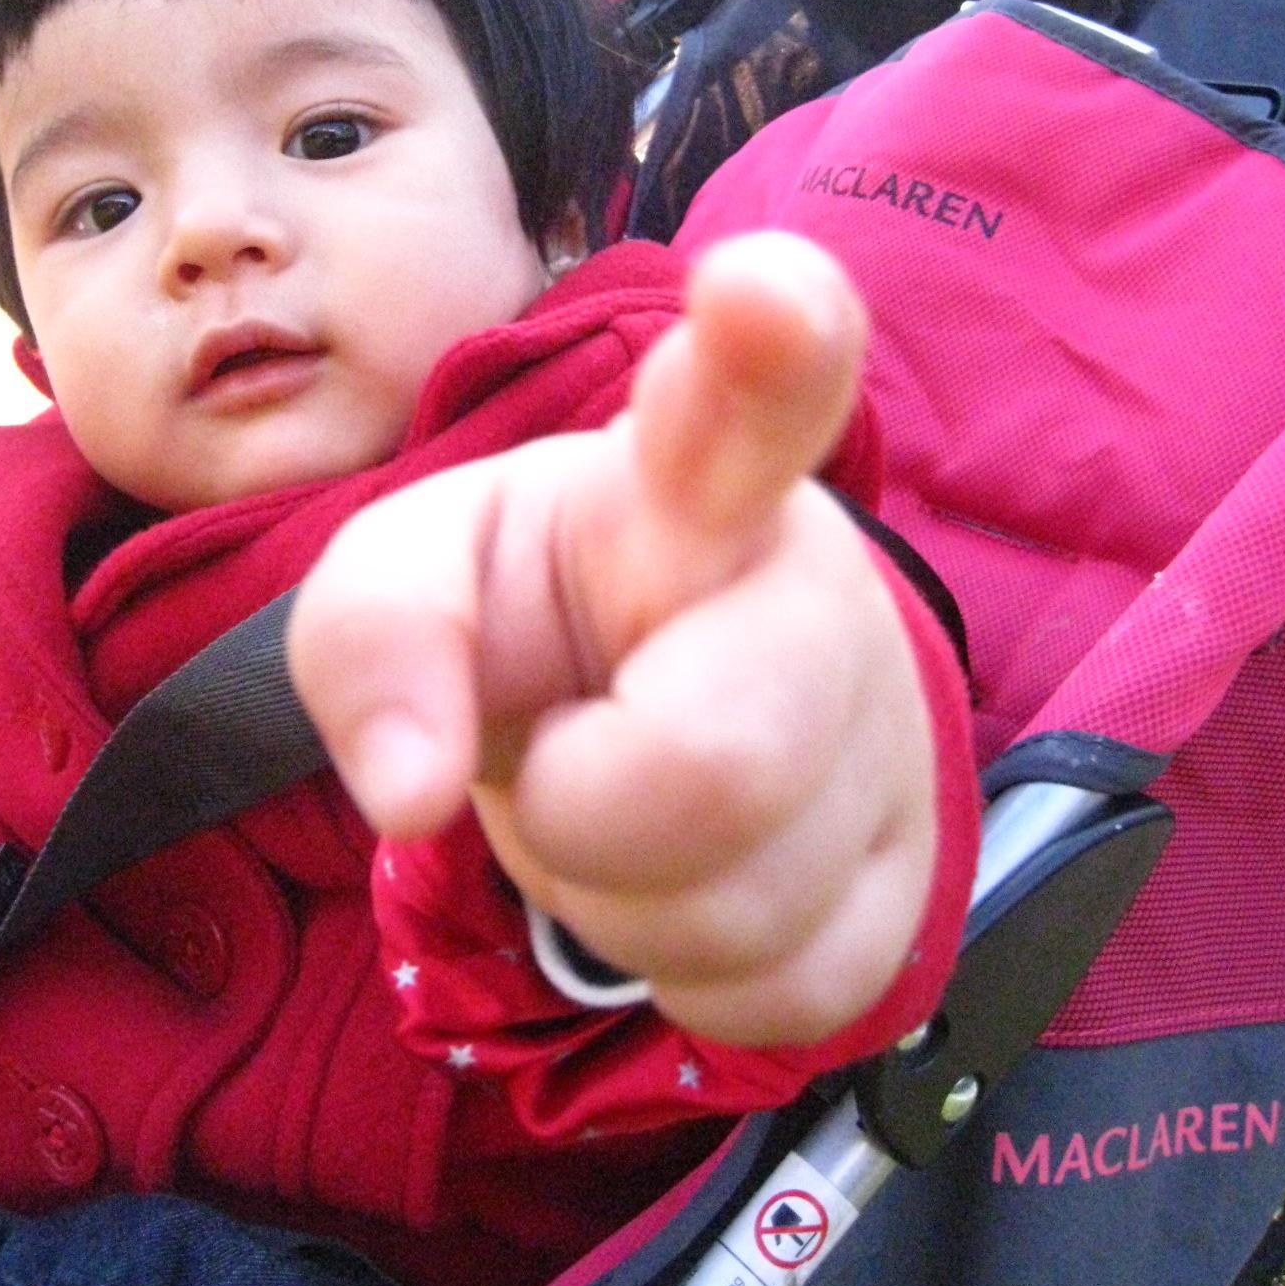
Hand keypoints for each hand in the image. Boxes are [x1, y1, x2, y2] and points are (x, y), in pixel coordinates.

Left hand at [286, 232, 936, 1046]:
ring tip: (632, 795)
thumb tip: (411, 794)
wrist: (664, 710)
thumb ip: (374, 631)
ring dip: (623, 889)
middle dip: (588, 804)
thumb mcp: (425, 577)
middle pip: (715, 765)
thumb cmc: (547, 613)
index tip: (769, 291)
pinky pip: (766, 994)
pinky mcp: (910, 892)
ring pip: (734, 909)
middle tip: (578, 747)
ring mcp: (886, 751)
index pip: (745, 407)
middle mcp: (820, 599)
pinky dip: (679, 960)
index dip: (770, 348)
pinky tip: (692, 869)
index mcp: (693, 484)